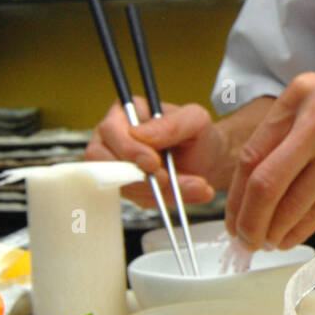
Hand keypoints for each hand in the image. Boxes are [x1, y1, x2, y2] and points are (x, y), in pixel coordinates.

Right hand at [86, 97, 222, 209]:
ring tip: (193, 186)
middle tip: (166, 180)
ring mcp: (118, 167)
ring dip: (158, 191)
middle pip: (105, 163)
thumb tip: (140, 135)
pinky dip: (164, 200)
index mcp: (124, 114)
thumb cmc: (198, 135)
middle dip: (137, 176)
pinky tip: (186, 193)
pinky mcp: (129, 188)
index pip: (110, 130)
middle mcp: (114, 140)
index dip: (128, 149)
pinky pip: (137, 200)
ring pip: (123, 185)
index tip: (152, 162)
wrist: (209, 160)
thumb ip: (172, 124)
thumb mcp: (195, 120)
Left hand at [225, 72, 314, 249]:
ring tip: (268, 241)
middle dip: (247, 220)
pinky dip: (297, 231)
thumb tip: (257, 180)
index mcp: (301, 96)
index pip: (252, 154)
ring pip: (288, 204)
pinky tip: (291, 237)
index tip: (233, 215)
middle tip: (244, 237)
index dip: (236, 195)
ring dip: (271, 231)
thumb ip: (293, 131)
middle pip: (263, 183)